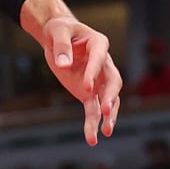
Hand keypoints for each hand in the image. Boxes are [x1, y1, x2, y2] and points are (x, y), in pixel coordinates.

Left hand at [39, 14, 122, 145]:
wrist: (58, 37)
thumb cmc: (60, 30)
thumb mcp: (57, 31)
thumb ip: (61, 46)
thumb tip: (63, 65)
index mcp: (98, 44)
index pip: (99, 59)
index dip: (94, 72)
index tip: (87, 87)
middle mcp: (103, 64)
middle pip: (112, 82)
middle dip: (110, 97)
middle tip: (105, 111)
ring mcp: (98, 80)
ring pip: (108, 99)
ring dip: (108, 115)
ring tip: (106, 131)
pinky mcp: (89, 93)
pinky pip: (93, 109)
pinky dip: (93, 123)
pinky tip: (92, 139)